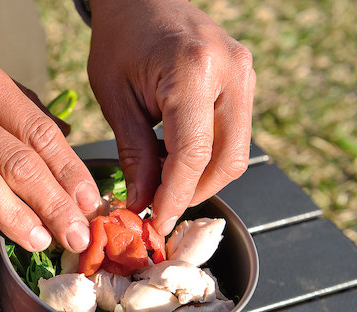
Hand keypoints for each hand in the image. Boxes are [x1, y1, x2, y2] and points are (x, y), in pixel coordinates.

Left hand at [87, 0, 255, 234]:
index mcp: (193, 71)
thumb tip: (144, 202)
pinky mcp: (246, 81)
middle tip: (157, 208)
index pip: (193, 154)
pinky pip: (235, 136)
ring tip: (163, 185)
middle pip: (227, 160)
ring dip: (202, 179)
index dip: (175, 196)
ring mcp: (246, 75)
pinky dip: (208, 158)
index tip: (155, 221)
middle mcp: (231, 72)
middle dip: (192, 193)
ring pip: (236, 153)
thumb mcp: (115, 98)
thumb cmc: (120, 40)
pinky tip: (177, 162)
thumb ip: (134, 152)